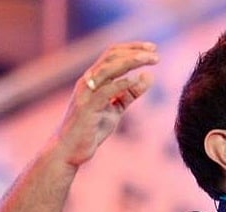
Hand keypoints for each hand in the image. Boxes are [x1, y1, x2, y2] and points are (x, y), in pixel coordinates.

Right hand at [54, 41, 158, 167]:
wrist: (70, 149)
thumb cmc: (92, 128)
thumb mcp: (116, 108)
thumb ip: (130, 94)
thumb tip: (148, 75)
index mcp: (94, 79)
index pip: (112, 55)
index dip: (132, 48)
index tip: (153, 48)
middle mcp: (88, 81)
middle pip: (111, 57)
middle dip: (134, 52)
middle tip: (156, 53)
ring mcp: (86, 93)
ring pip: (107, 69)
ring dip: (130, 62)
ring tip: (149, 59)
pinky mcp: (87, 108)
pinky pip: (105, 92)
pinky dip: (121, 84)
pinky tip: (136, 80)